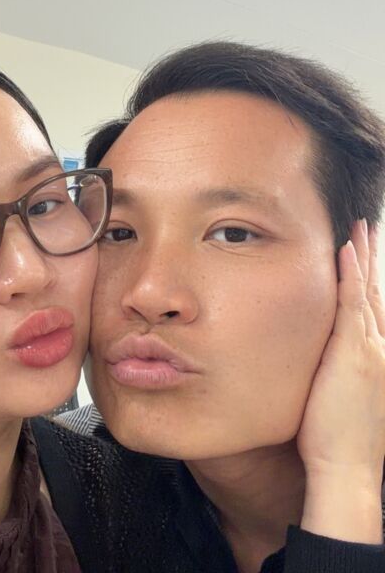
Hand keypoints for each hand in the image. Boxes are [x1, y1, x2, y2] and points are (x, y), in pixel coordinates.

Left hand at [297, 219, 384, 543]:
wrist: (347, 465)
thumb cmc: (336, 438)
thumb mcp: (339, 397)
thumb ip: (332, 372)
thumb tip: (315, 361)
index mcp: (372, 357)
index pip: (371, 307)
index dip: (368, 277)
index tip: (361, 251)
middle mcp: (377, 347)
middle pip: (376, 291)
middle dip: (372, 257)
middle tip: (368, 226)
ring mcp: (369, 348)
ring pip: (368, 291)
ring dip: (364, 257)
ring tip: (360, 227)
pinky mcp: (354, 352)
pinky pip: (352, 305)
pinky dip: (351, 276)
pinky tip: (345, 252)